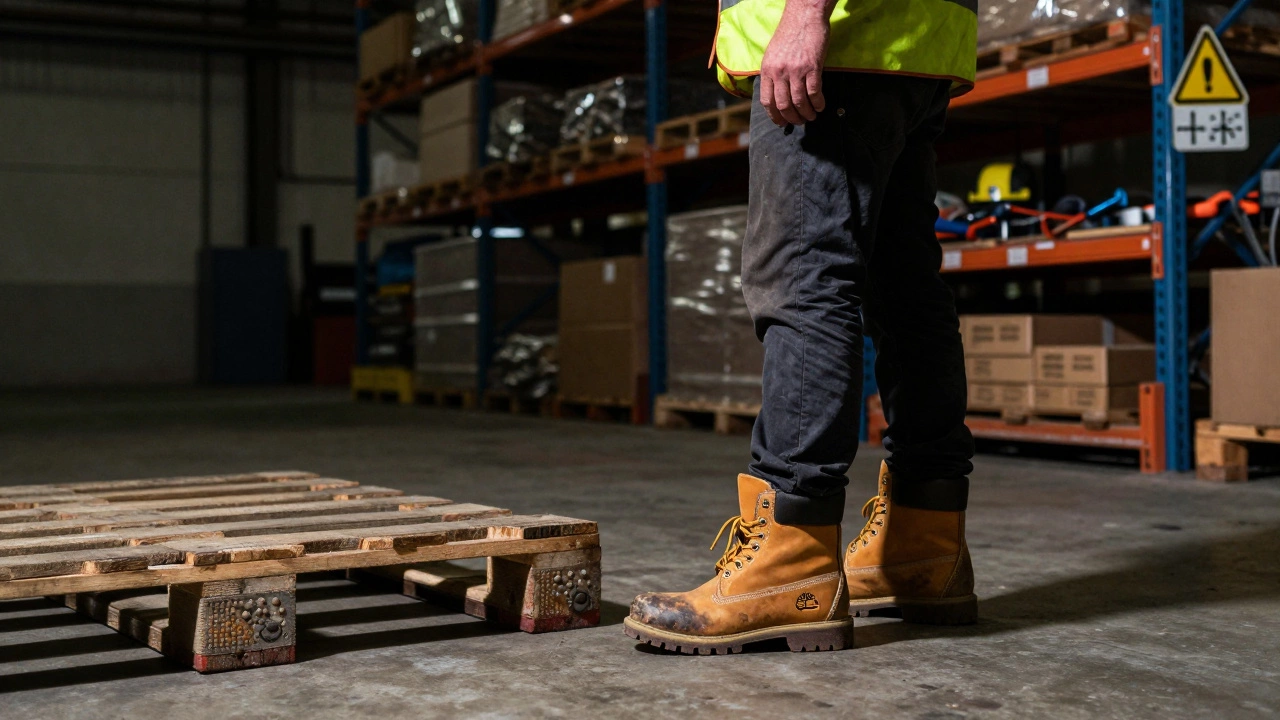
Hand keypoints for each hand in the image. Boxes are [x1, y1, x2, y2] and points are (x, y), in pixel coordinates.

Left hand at [759, 1, 830, 125]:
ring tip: (811, 117)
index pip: (767, 101)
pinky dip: (818, 103)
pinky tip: (821, 106)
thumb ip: (773, 73)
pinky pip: (814, 92)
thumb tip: (776, 93)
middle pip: (783, 105)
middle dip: (792, 118)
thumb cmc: (790, 33)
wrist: (804, 16)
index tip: (781, 123)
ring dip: (806, 113)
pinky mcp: (812, 67)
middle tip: (799, 122)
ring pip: (799, 102)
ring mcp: (795, 70)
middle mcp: (779, 72)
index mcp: (767, 70)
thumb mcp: (773, 54)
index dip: (774, 116)